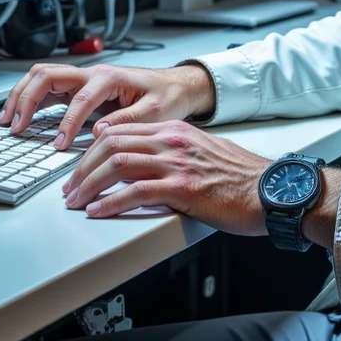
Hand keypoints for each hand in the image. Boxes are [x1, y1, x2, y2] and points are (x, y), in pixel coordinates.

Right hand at [0, 62, 215, 148]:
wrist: (176, 86)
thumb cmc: (167, 96)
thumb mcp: (155, 112)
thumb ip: (127, 121)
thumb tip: (99, 132)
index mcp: (109, 78)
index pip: (79, 100)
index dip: (66, 123)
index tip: (58, 144)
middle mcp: (92, 75)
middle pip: (47, 75)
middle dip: (25, 98)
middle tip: (14, 125)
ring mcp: (83, 80)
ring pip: (42, 77)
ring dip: (21, 95)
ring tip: (8, 120)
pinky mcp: (80, 89)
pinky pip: (48, 89)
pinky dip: (30, 100)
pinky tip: (22, 117)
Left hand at [62, 119, 270, 230]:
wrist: (271, 192)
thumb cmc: (241, 177)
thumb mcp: (203, 151)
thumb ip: (172, 151)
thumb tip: (143, 164)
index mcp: (175, 130)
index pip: (119, 131)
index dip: (92, 151)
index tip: (80, 169)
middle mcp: (172, 141)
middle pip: (111, 146)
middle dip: (82, 169)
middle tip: (70, 189)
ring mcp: (177, 163)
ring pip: (117, 165)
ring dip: (89, 185)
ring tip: (76, 202)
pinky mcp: (183, 188)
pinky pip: (136, 192)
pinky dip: (111, 202)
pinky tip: (98, 211)